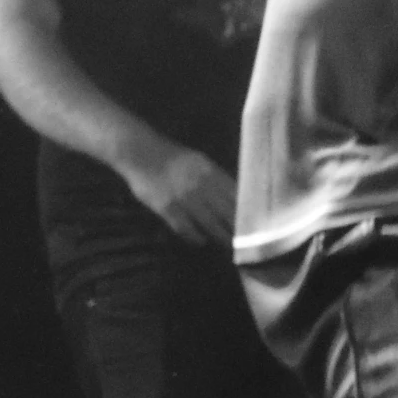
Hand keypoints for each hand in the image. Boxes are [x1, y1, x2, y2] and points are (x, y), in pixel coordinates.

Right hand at [118, 138, 236, 244]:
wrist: (141, 153)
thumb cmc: (173, 157)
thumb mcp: (200, 161)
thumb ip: (215, 176)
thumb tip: (234, 192)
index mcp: (211, 171)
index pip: (235, 194)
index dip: (246, 209)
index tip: (255, 221)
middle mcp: (200, 185)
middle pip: (225, 211)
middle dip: (237, 227)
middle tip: (246, 240)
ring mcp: (183, 198)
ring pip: (208, 222)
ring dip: (220, 235)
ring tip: (229, 245)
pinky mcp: (166, 208)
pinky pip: (184, 227)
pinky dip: (194, 236)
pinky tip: (201, 242)